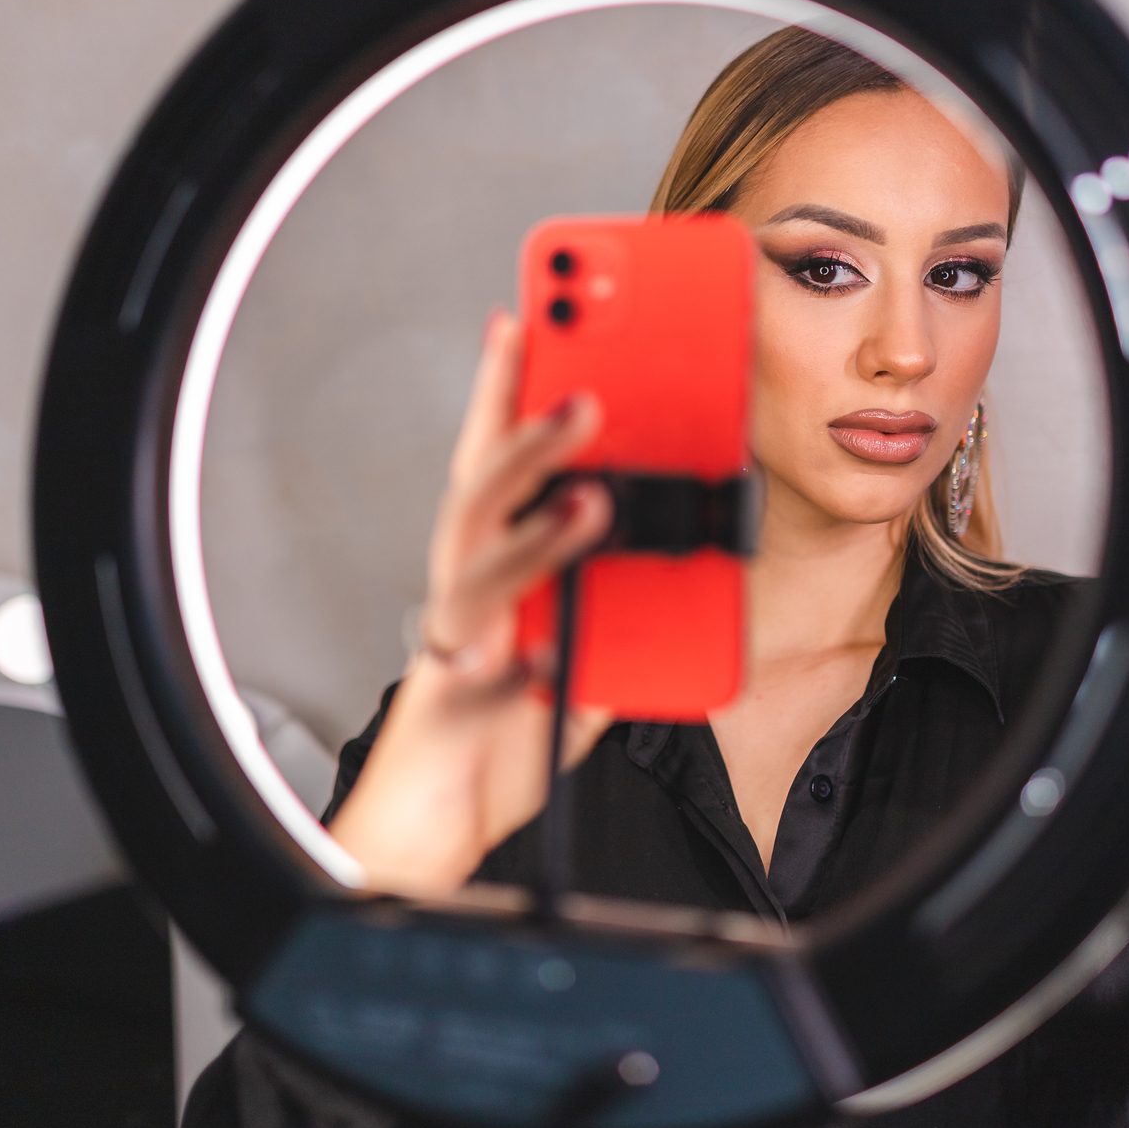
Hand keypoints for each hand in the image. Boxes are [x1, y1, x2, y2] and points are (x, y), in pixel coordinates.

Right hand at [328, 307, 616, 895]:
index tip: (525, 317)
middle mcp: (466, 585)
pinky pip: (495, 683)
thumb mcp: (577, 633)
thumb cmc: (505, 714)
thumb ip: (615, 588)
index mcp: (492, 555)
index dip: (506, 385)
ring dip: (537, 534)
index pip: (496, 455)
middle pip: (483, 493)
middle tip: (587, 394)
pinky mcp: (464, 707)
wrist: (447, 811)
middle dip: (531, 437)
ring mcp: (461, 643)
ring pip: (483, 571)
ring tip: (593, 504)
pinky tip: (558, 652)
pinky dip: (527, 667)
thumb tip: (681, 539)